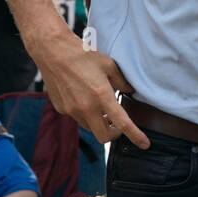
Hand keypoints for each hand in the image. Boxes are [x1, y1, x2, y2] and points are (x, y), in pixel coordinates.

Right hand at [35, 32, 145, 146]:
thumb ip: (122, 82)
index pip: (122, 124)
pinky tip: (84, 98)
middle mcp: (85, 108)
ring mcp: (71, 110)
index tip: (144, 144)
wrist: (52, 52)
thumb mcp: (109, 65)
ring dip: (99, 123)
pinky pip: (77, 117)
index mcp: (101, 97)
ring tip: (101, 106)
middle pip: (103, 137)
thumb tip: (129, 91)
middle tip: (118, 124)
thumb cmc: (83, 55)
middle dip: (114, 134)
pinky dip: (85, 114)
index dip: (135, 136)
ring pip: (90, 127)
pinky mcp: (61, 108)